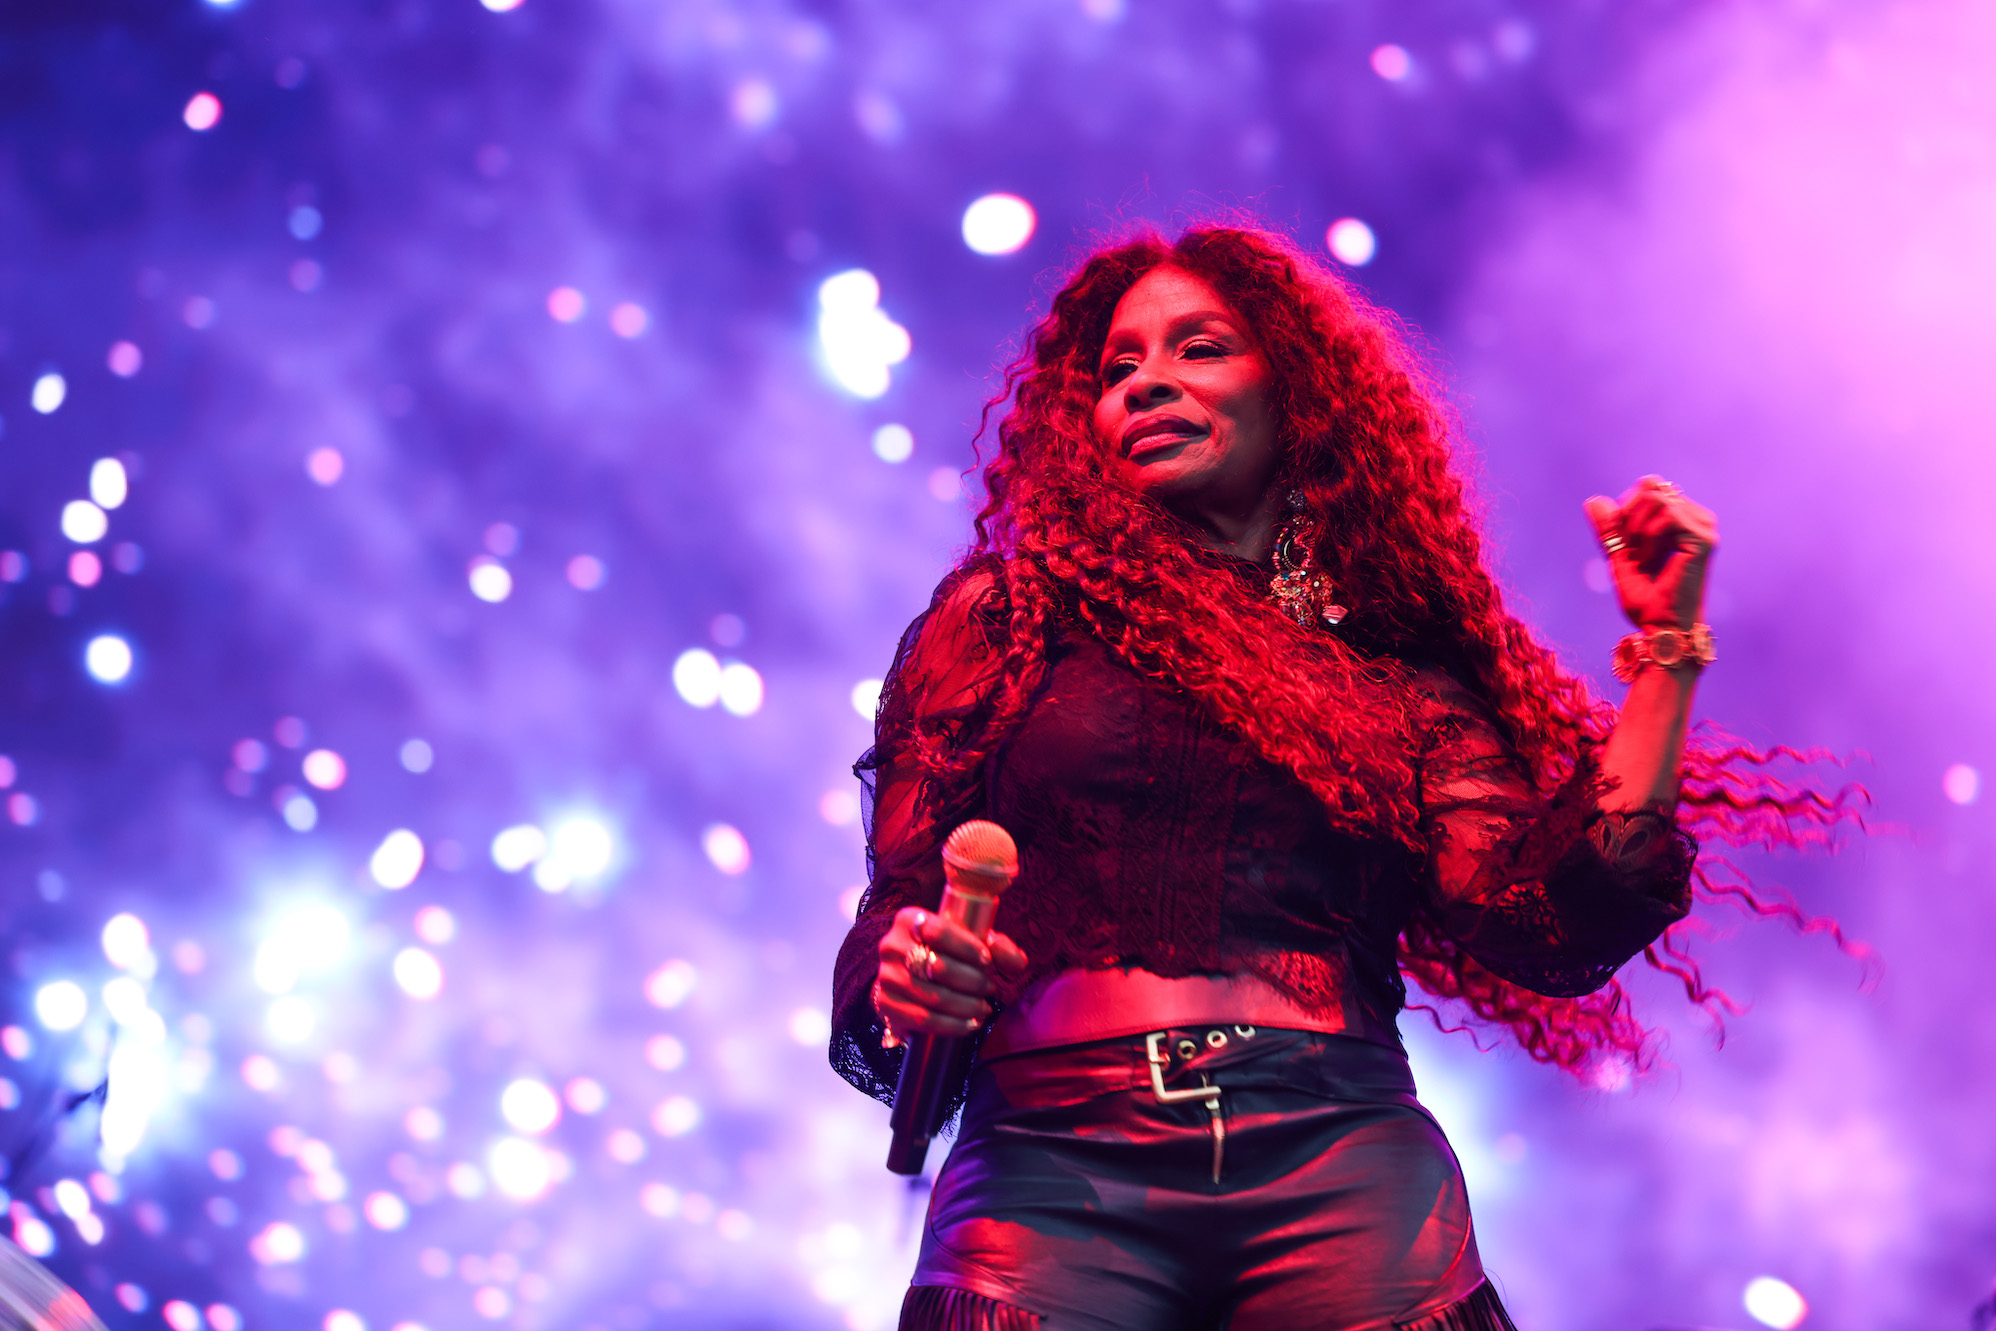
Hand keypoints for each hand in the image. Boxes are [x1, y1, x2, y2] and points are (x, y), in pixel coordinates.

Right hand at [874, 906, 1028, 1039]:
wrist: (908, 978)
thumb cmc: (945, 954)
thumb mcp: (968, 942)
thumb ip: (997, 947)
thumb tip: (1018, 963)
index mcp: (909, 920)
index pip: (939, 930)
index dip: (967, 948)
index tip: (988, 962)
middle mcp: (891, 945)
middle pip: (937, 966)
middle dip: (971, 981)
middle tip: (989, 988)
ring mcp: (886, 976)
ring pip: (933, 996)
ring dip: (966, 1006)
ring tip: (984, 1008)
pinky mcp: (885, 1004)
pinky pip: (922, 1019)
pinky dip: (952, 1025)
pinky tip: (970, 1024)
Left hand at [1584, 476, 1717, 629]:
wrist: (1659, 627)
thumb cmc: (1645, 598)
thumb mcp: (1619, 555)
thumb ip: (1609, 529)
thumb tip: (1593, 499)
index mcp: (1682, 520)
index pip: (1649, 486)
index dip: (1626, 508)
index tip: (1625, 543)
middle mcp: (1698, 519)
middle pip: (1651, 486)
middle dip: (1629, 515)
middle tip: (1630, 549)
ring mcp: (1704, 528)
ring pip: (1657, 498)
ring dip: (1637, 529)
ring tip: (1642, 558)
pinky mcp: (1704, 539)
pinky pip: (1668, 515)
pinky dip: (1649, 537)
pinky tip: (1651, 560)